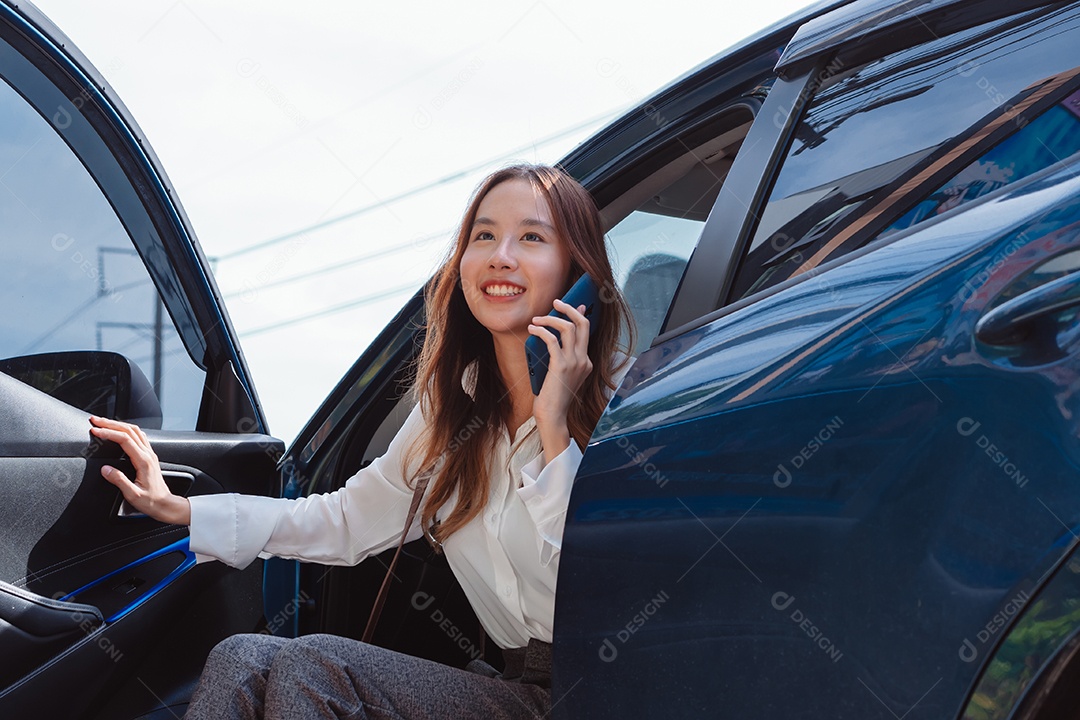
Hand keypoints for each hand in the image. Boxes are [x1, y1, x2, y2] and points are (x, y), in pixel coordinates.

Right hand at [88, 416, 190, 525]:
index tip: (95, 431)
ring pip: (134, 431)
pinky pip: (138, 437)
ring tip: (103, 422)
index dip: (109, 432)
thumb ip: (119, 481)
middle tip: (95, 420)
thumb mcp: (132, 495)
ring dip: (118, 424)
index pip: (124, 439)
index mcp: (143, 461)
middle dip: (110, 423)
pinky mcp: (148, 456)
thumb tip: (105, 469)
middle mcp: (148, 454)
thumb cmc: (151, 501)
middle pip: (129, 430)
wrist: (165, 504)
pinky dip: (125, 430)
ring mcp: (149, 454)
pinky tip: (118, 431)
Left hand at [528, 299, 593, 460]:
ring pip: (568, 328)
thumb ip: (560, 357)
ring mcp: (574, 363)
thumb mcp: (560, 375)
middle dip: (570, 308)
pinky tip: (532, 330)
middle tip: (557, 302)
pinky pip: (552, 340)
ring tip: (537, 319)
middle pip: (582, 324)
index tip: (574, 305)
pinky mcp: (561, 366)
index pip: (586, 331)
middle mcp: (584, 360)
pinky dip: (541, 331)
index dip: (579, 315)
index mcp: (586, 362)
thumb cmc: (552, 397)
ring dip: (551, 319)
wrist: (553, 416)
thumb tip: (551, 337)